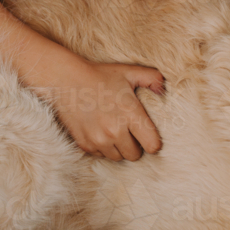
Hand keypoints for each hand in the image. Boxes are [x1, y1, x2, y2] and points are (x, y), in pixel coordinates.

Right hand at [37, 59, 164, 160]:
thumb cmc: (100, 75)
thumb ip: (152, 78)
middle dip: (136, 145)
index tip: (148, 134)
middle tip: (130, 131)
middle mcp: (115, 130)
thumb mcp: (129, 72)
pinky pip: (102, 155)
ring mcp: (98, 139)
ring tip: (115, 131)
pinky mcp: (85, 144)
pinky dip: (104, 148)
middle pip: (135, 155)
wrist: (66, 81)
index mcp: (130, 113)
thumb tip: (163, 90)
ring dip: (119, 148)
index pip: (152, 145)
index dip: (153, 142)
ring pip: (118, 158)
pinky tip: (101, 131)